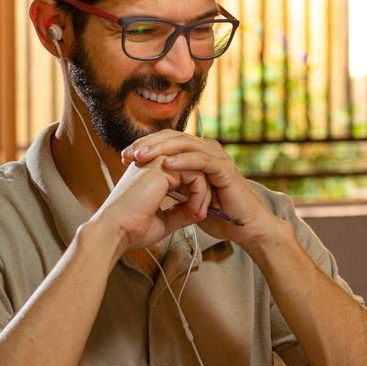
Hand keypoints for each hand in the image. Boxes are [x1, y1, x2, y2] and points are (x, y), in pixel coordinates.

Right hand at [90, 155, 198, 254]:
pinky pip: (195, 174)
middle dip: (204, 193)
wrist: (116, 231)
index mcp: (151, 174)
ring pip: (197, 170)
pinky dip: (200, 194)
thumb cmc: (132, 229)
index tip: (198, 214)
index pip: (184, 175)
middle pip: (193, 169)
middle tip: (203, 214)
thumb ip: (181, 213)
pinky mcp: (162, 167)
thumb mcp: (164, 221)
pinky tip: (195, 210)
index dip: (196, 194)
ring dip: (204, 194)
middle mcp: (154, 164)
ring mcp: (157, 162)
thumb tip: (199, 212)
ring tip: (199, 214)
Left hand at [120, 130, 276, 243]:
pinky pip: (200, 159)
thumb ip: (172, 185)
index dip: (143, 147)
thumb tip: (147, 182)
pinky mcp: (224, 168)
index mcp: (195, 154)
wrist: (244, 227)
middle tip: (128, 154)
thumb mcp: (186, 196)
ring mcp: (215, 157)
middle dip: (147, 145)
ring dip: (160, 149)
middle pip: (172, 138)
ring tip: (142, 156)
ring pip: (184, 145)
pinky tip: (166, 164)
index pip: (165, 142)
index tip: (123, 158)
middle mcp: (205, 150)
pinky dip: (183, 161)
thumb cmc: (218, 213)